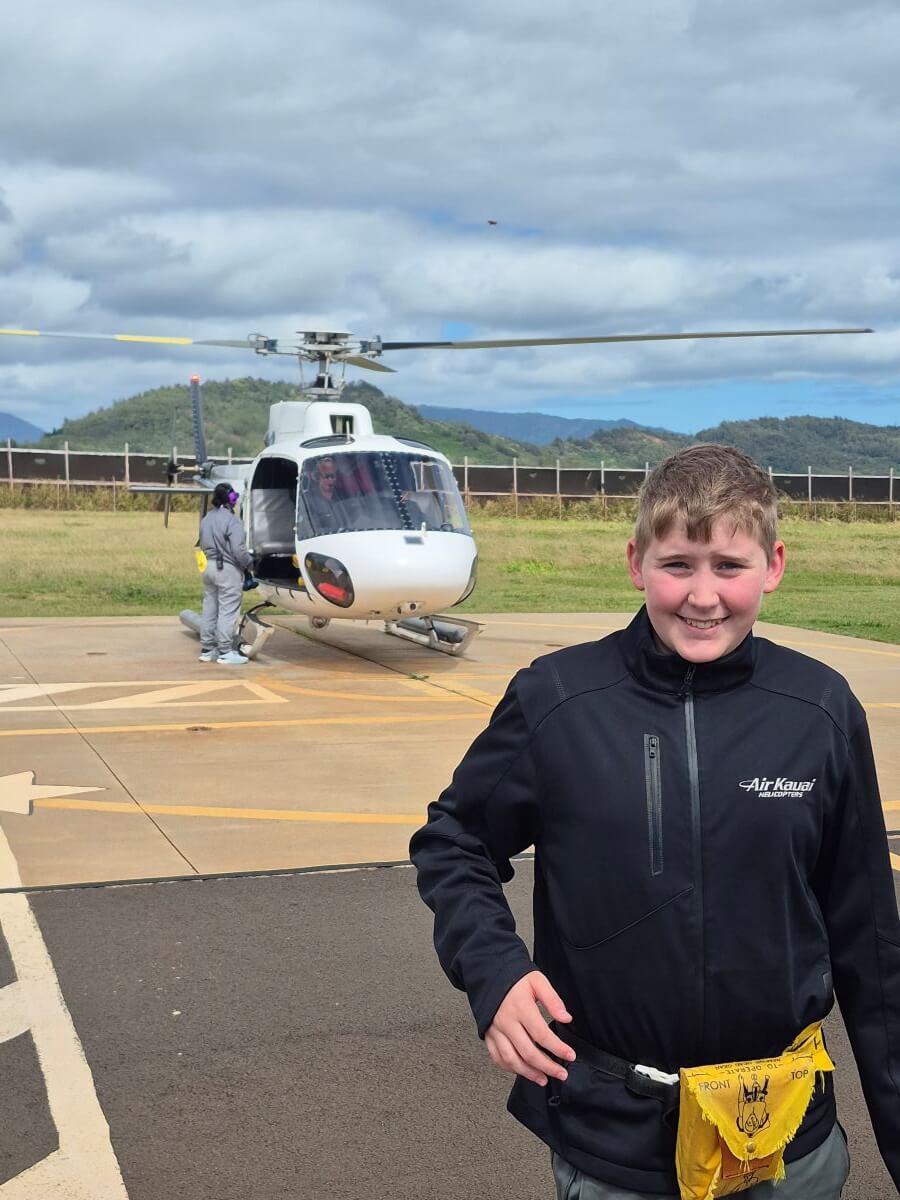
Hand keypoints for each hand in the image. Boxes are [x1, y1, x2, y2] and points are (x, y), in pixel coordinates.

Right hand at [484, 971, 574, 1086]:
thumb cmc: (515, 979)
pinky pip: (497, 1058)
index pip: (541, 1034)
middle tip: (561, 1073)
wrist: (490, 974)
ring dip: (529, 1073)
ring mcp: (495, 1030)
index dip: (557, 1048)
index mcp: (520, 1007)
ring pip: (511, 1059)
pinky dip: (510, 1068)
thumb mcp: (537, 981)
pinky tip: (523, 1071)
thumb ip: (552, 999)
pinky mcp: (488, 1035)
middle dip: (547, 1066)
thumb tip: (566, 1018)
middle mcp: (506, 1022)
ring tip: (544, 1079)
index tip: (570, 1055)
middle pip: (527, 1052)